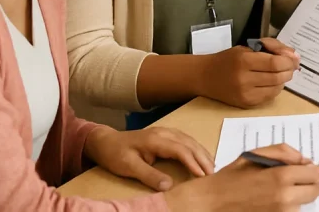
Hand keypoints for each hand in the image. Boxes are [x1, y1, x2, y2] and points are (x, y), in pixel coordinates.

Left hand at [83, 125, 213, 191]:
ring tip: (212, 166)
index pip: (181, 150)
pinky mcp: (166, 134)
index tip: (203, 176)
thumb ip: (149, 175)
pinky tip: (201, 157)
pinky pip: (186, 140)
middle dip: (203, 158)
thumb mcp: (129, 167)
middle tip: (214, 173)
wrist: (105, 141)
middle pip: (190, 144)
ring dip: (202, 153)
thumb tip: (169, 186)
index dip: (194, 162)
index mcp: (156, 139)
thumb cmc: (115, 154)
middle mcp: (165, 132)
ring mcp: (166, 132)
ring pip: (190, 141)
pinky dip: (196, 149)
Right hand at [164, 144, 318, 211]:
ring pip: (303, 204)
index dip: (312, 170)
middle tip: (291, 181)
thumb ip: (284, 152)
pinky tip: (271, 202)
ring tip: (276, 193)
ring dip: (296, 198)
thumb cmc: (231, 177)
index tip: (303, 170)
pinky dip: (286, 208)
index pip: (318, 174)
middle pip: (315, 191)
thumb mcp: (256, 154)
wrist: (211, 203)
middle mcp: (285, 197)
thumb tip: (305, 160)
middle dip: (307, 184)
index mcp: (282, 176)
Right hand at [203, 39, 298, 107]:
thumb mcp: (248, 46)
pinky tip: (272, 82)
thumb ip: (272, 47)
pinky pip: (269, 97)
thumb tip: (294, 56)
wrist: (205, 77)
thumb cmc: (228, 59)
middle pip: (278, 76)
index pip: (275, 63)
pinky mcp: (246, 104)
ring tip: (281, 72)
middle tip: (290, 66)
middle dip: (289, 71)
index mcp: (244, 60)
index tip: (293, 58)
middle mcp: (244, 79)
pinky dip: (276, 88)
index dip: (288, 61)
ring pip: (276, 88)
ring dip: (284, 80)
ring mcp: (245, 94)